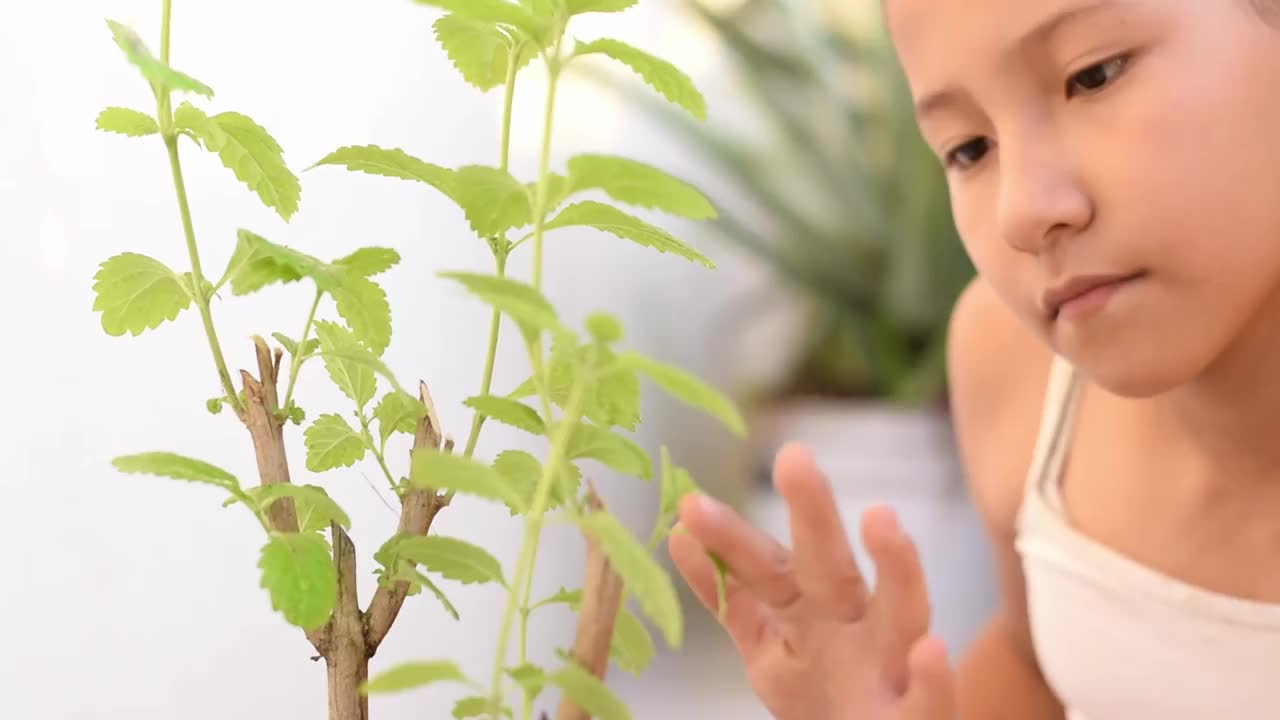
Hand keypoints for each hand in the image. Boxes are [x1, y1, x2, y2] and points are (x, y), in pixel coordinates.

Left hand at [669, 443, 954, 719]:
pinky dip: (934, 677)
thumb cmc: (825, 692)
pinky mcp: (920, 715)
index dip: (731, 538)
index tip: (689, 506)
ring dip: (895, 566)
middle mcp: (851, 626)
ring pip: (899, 612)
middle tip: (794, 458)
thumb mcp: (769, 645)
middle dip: (812, 512)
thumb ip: (733, 597)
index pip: (767, 566)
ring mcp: (890, 667)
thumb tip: (680, 534)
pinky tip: (932, 651)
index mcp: (809, 611)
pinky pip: (929, 699)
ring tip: (882, 517)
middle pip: (830, 566)